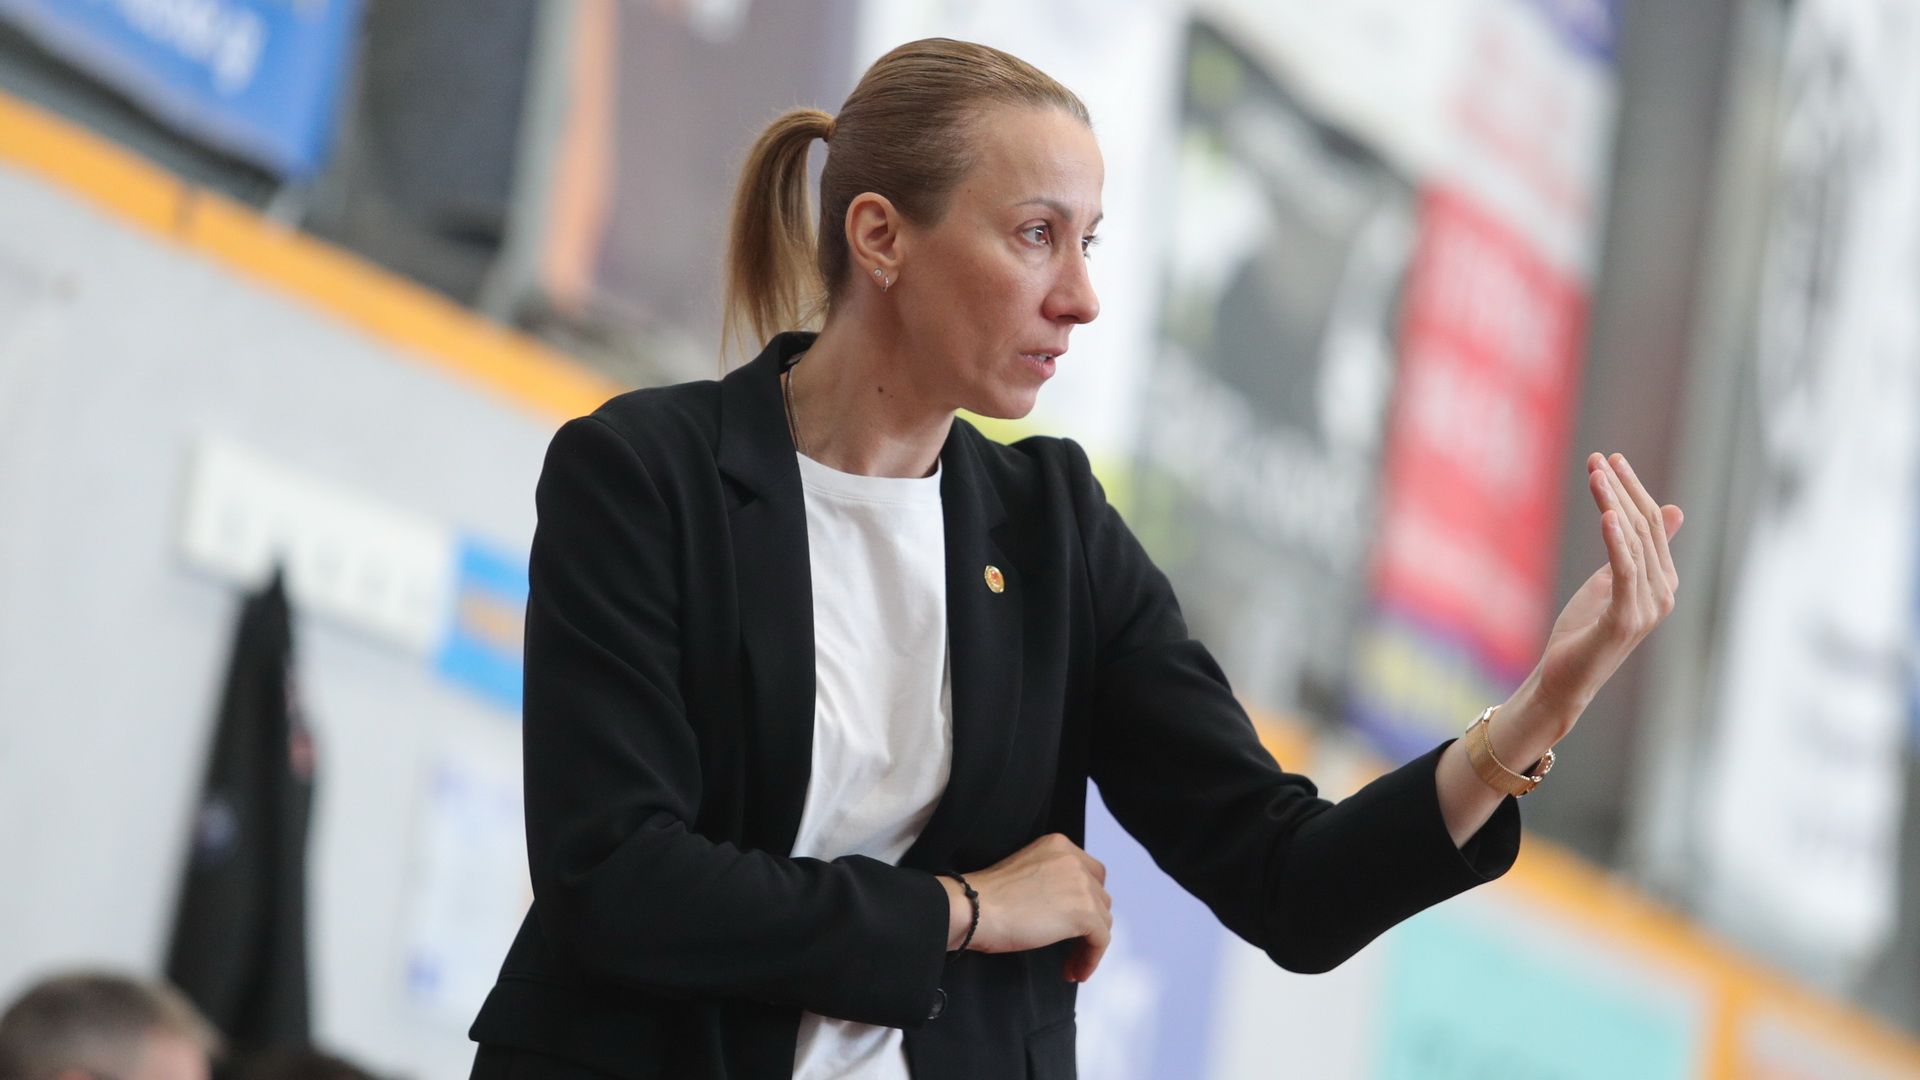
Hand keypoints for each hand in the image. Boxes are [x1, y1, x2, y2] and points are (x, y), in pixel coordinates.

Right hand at [942, 833, 1112, 982]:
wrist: (974, 908)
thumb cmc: (986, 897)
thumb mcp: (1026, 873)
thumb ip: (1050, 880)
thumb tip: (1066, 908)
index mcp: (1059, 845)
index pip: (1090, 873)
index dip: (1085, 901)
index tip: (1071, 924)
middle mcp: (1074, 859)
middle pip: (1099, 896)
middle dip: (1089, 923)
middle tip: (1071, 947)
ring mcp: (1081, 884)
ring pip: (1103, 919)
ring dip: (1089, 944)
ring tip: (1070, 965)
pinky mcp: (1084, 912)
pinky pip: (1100, 940)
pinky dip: (1091, 959)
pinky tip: (1074, 972)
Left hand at [1525, 452, 1682, 739]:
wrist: (1563, 682)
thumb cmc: (1583, 634)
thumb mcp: (1610, 582)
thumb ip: (1634, 549)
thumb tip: (1669, 509)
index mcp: (1661, 582)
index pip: (1652, 524)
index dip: (1632, 489)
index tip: (1609, 459)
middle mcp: (1663, 593)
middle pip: (1646, 528)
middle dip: (1622, 489)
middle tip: (1600, 457)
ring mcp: (1647, 608)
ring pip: (1633, 543)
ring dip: (1613, 504)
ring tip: (1596, 474)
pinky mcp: (1625, 620)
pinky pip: (1624, 573)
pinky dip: (1617, 542)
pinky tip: (1606, 515)